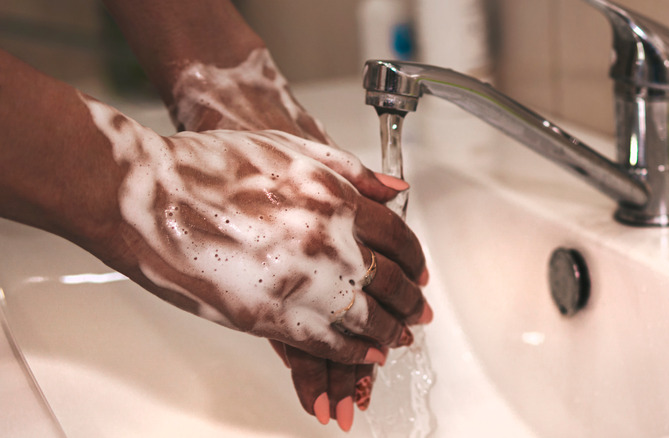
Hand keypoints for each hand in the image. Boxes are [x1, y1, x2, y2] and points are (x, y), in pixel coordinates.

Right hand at [83, 96, 428, 364]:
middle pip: (391, 284)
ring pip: (367, 320)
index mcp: (337, 201)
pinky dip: (353, 353)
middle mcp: (329, 244)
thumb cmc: (212, 167)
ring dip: (389, 334)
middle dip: (410, 303)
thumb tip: (395, 188)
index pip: (400, 239)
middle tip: (418, 314)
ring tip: (396, 339)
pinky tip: (363, 355)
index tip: (419, 272)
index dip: (415, 260)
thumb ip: (353, 173)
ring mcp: (302, 284)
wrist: (151, 195)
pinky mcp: (269, 318)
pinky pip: (328, 344)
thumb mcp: (293, 152)